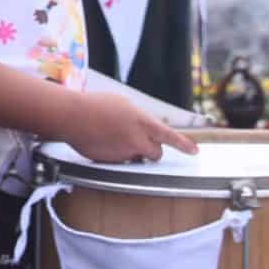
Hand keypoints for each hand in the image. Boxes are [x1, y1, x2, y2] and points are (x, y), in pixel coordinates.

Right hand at [57, 87, 196, 163]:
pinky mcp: (111, 163)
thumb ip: (139, 119)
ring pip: (136, 158)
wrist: (73, 116)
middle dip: (152, 151)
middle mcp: (136, 140)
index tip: (195, 151)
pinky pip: (119, 161)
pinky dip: (115, 154)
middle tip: (142, 144)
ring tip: (113, 136)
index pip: (169, 136)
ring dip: (131, 151)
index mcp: (142, 122)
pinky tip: (103, 141)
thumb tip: (144, 129)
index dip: (183, 144)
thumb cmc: (97, 105)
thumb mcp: (124, 105)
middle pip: (155, 153)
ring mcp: (124, 153)